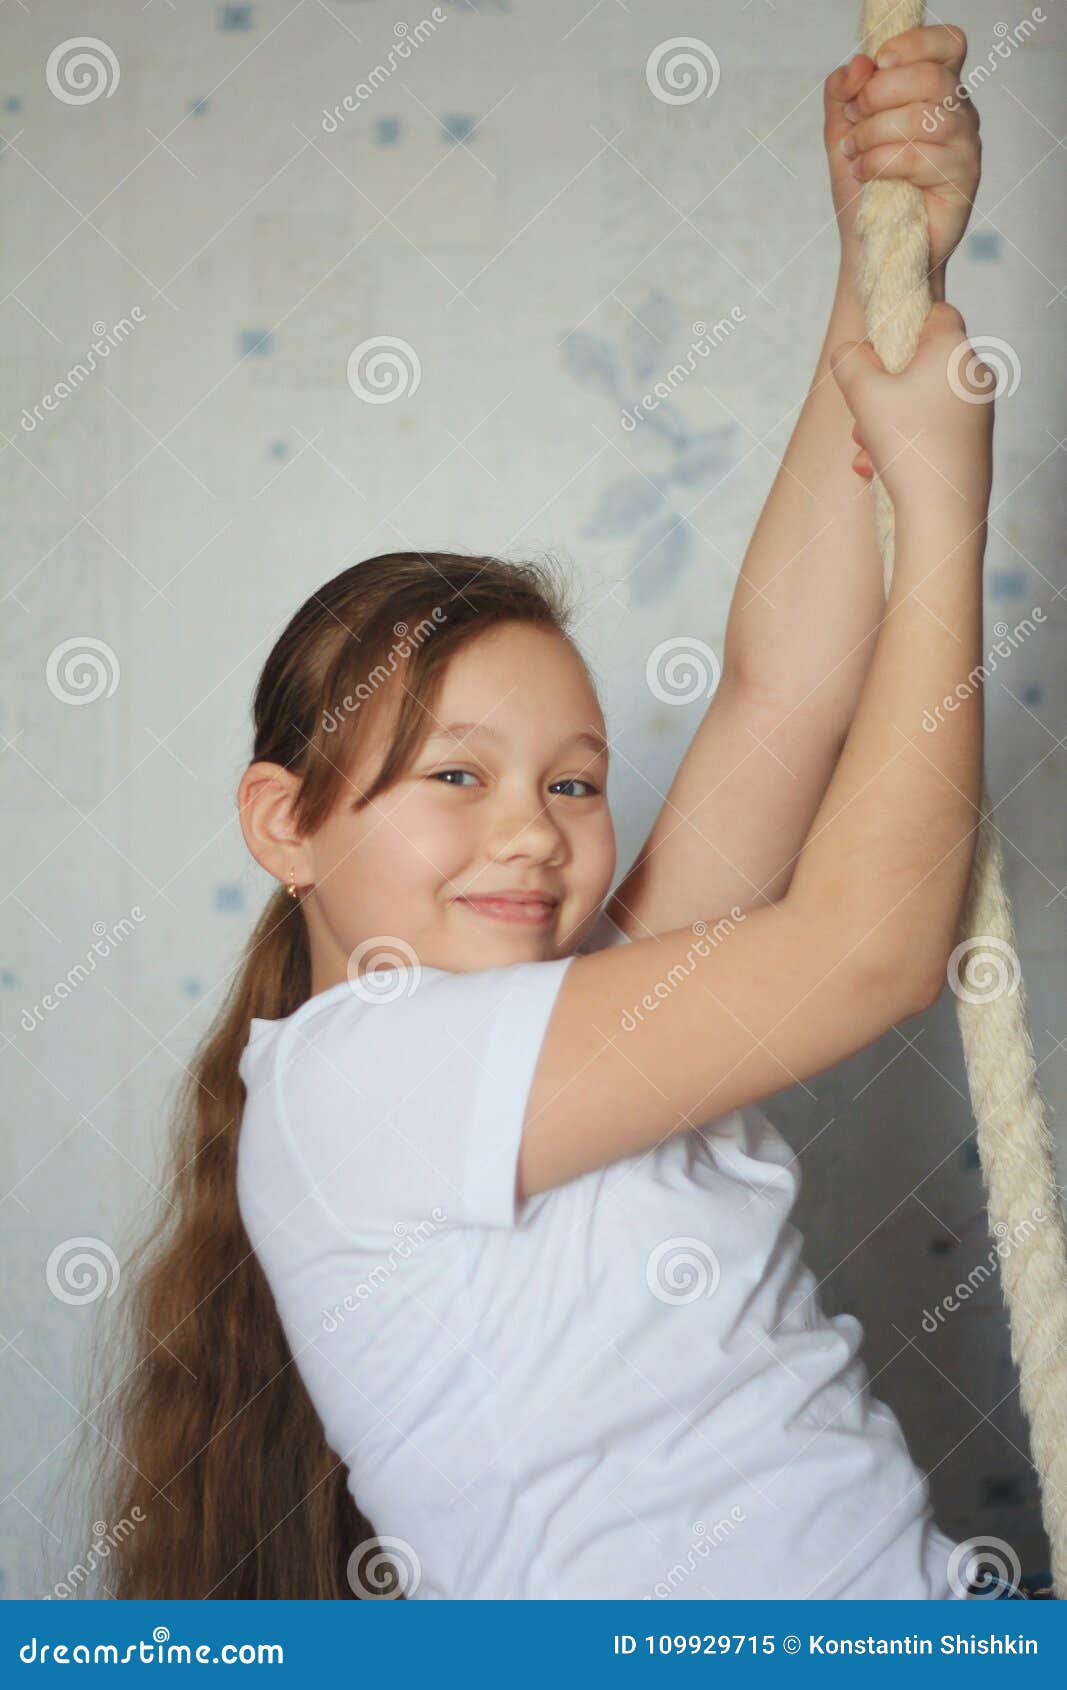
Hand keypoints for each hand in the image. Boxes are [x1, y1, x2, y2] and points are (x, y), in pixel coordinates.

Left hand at [825, 25, 980, 282]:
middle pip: (930, 76)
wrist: (870, 248)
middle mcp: (959, 111)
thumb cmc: (864, 190)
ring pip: (922, 117)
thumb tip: (858, 63)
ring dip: (874, 134)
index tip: (877, 64)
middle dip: (878, 96)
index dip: (913, 44)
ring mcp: (966, 144)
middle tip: (853, 123)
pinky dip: (879, 164)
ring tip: (853, 155)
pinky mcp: (963, 179)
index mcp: (936, 90)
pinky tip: (864, 175)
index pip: (946, 43)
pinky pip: (919, 157)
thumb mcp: (842, 133)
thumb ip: (843, 93)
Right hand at [830, 301, 993, 516]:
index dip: (904, 324)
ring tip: (865, 449)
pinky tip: (878, 469)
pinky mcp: (974, 443)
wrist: (943, 513)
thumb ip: (850, 362)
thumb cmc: (907, 446)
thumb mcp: (863, 395)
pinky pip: (932, 430)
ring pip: (922, 402)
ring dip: (887, 422)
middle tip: (861, 415)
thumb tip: (849, 350)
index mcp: (955, 350)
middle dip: (883, 389)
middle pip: (922, 364)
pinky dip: (904, 444)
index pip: (937, 312)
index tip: (878, 353)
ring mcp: (978, 412)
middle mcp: (974, 376)